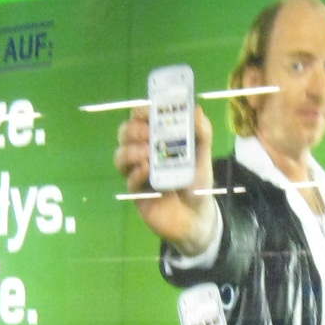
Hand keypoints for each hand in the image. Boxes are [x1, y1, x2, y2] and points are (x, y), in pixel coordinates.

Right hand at [114, 104, 218, 253]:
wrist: (197, 216)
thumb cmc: (196, 182)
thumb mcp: (203, 156)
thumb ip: (201, 133)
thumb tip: (196, 108)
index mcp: (158, 139)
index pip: (140, 118)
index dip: (141, 112)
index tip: (148, 111)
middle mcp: (144, 152)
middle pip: (125, 133)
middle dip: (134, 130)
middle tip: (148, 134)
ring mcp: (138, 172)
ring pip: (120, 155)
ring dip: (131, 150)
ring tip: (148, 154)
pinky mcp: (137, 192)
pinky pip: (129, 180)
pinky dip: (136, 173)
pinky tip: (146, 170)